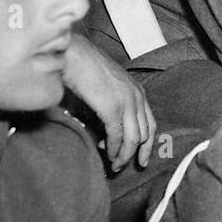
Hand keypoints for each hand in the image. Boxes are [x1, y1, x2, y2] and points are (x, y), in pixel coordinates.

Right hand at [63, 35, 156, 171]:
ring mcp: (126, 102)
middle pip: (146, 133)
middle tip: (127, 166)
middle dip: (138, 153)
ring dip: (124, 155)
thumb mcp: (105, 89)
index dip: (147, 143)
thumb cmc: (82, 69)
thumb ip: (110, 108)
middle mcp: (137, 97)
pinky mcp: (112, 107)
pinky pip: (118, 135)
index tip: (142, 158)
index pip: (150, 123)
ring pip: (134, 138)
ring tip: (114, 165)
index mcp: (137, 91)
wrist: (71, 54)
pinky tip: (108, 155)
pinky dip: (114, 148)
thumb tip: (106, 133)